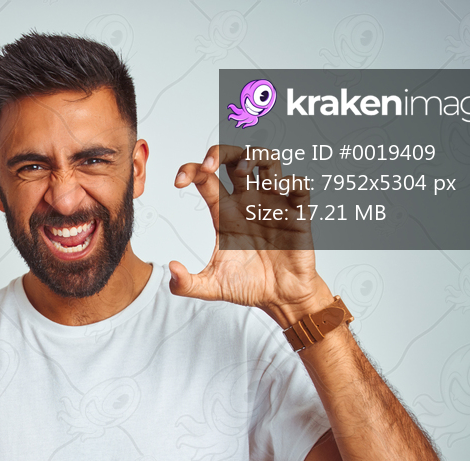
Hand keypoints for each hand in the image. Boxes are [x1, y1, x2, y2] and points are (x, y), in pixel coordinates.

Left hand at [169, 144, 333, 327]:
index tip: (179, 183)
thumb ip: (186, 284)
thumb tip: (171, 270)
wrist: (280, 298)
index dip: (190, 170)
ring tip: (245, 170)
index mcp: (224, 212)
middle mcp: (247, 201)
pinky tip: (280, 191)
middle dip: (221, 152)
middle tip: (210, 164)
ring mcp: (272, 204)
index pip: (205, 177)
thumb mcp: (211, 287)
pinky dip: (291, 180)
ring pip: (267, 162)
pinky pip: (299, 185)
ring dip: (255, 157)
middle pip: (234, 158)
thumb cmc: (248, 286)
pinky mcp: (297, 214)